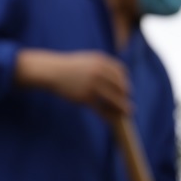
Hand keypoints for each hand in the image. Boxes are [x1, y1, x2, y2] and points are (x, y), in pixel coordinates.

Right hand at [15, 49, 131, 117]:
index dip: (125, 81)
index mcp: (101, 61)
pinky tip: (112, 120)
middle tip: (128, 102)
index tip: (127, 89)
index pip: (120, 72)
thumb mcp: (88, 60)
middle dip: (125, 95)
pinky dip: (108, 115)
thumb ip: (102, 66)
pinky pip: (100, 108)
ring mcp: (92, 85)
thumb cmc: (70, 67)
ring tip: (127, 113)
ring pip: (113, 99)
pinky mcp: (84, 97)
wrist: (52, 72)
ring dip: (122, 107)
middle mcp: (99, 72)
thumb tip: (118, 78)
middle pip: (119, 86)